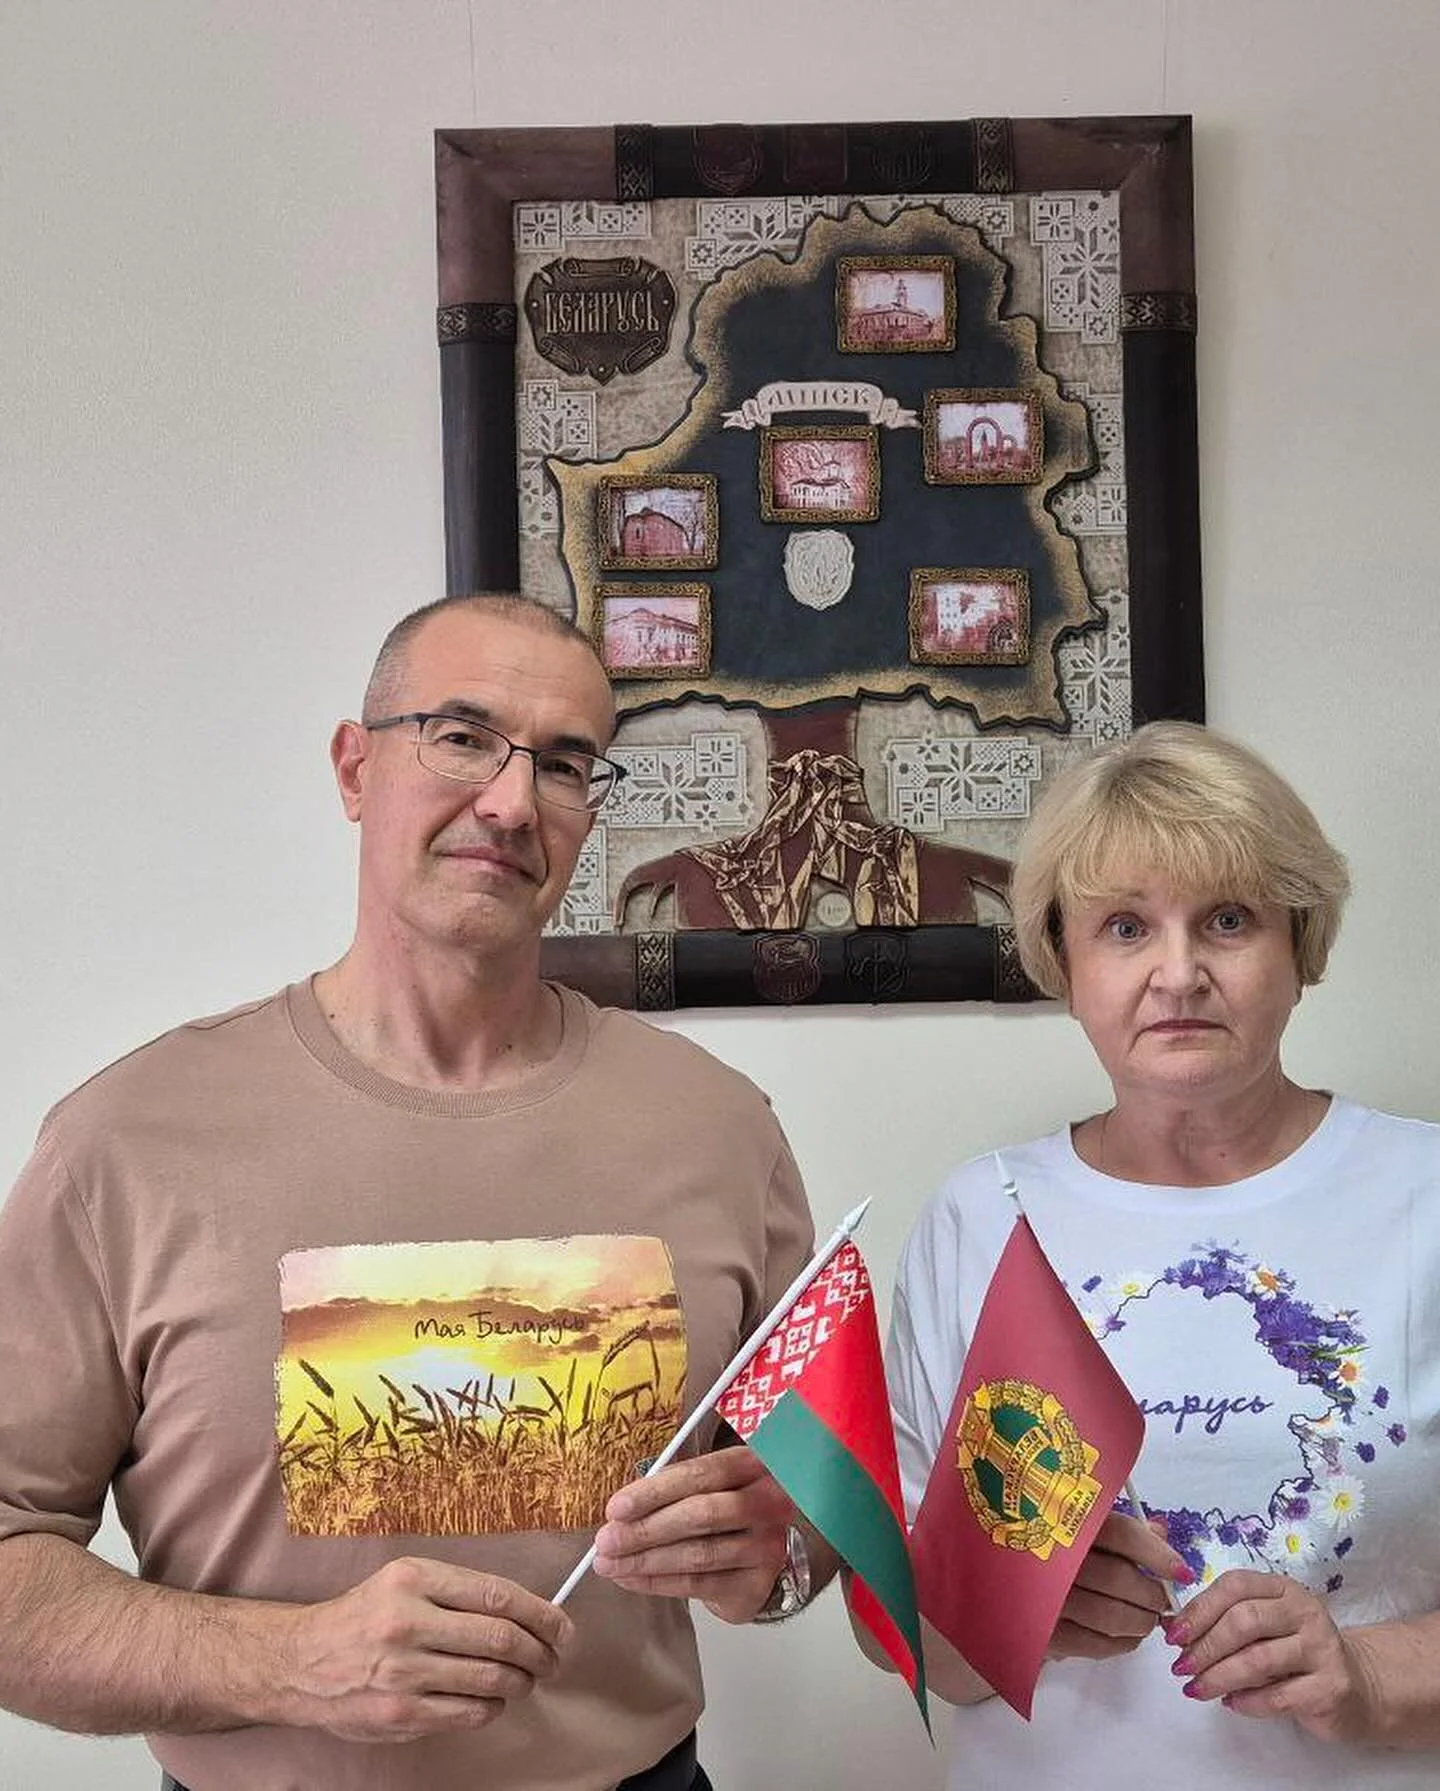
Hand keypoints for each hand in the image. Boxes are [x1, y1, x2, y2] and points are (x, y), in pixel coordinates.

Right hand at [280, 1556, 571, 1741]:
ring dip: (521, 1682)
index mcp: (415, 1579)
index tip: (561, 1627)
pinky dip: (493, 1708)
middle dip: (540, 1652)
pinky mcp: (400, 1713)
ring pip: (490, 1679)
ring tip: (526, 1680)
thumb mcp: (405, 1580)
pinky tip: (492, 1700)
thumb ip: (459, 1592)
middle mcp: (408, 1622)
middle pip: (501, 1639)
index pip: (498, 1596)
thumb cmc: (365, 1615)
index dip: (541, 1614)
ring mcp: (403, 1672)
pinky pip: (468, 1713)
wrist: (301, 1661)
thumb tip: (527, 1611)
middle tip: (552, 1659)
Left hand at [592, 1445, 792, 1623]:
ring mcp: (765, 1546)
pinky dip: (658, 1583)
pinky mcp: (754, 1584)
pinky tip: (631, 1579)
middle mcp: (767, 1503)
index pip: (701, 1473)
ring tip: (610, 1564)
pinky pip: (698, 1584)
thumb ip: (673, 1489)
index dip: (656, 1491)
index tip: (616, 1507)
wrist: (757, 1559)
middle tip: (606, 1541)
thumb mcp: (708, 1486)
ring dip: (646, 1561)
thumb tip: (620, 1511)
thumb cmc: (724, 1512)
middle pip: (701, 1514)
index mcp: (751, 1466)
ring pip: (698, 1554)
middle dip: (646, 1529)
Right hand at [1048, 1513, 1192, 1661]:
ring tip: (1147, 1619)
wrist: (995, 1584)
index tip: (1182, 1573)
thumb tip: (1160, 1535)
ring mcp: (1049, 1599)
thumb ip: (1122, 1528)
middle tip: (1161, 1600)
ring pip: (1112, 1616)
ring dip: (1141, 1621)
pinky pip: (1096, 1645)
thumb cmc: (1046, 1546)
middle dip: (1152, 1594)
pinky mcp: (1045, 1634)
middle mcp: (1055, 1559)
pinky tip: (1129, 1636)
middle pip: (1120, 1578)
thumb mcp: (1079, 1525)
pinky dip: (1123, 1643)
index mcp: (1065, 1522)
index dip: (1157, 1554)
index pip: (1122, 1535)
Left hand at [1164, 1568, 1377, 1741]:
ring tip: (1196, 1689)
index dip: (1199, 1609)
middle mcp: (1305, 1611)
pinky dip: (1247, 1702)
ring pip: (1258, 1660)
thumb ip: (1226, 1622)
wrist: (1357, 1686)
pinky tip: (1231, 1703)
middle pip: (1244, 1621)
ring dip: (1219, 1677)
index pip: (1235, 1586)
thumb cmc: (1296, 1652)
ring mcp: (1322, 1648)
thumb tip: (1174, 1628)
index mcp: (1282, 1588)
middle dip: (1205, 1646)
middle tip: (1181, 1667)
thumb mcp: (1264, 1628)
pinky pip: (1278, 1697)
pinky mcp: (1331, 1687)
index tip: (1173, 1635)